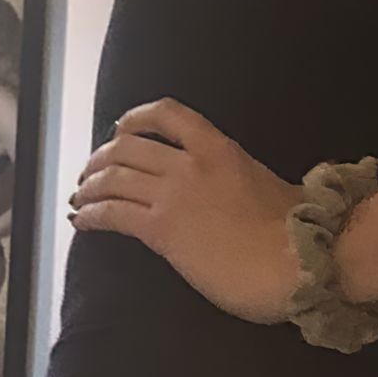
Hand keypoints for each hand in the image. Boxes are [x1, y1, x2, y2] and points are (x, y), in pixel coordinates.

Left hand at [68, 98, 302, 323]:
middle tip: (91, 174)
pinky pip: (112, 214)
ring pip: (113, 176)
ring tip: (80, 197)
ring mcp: (174, 195)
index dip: (136, 118)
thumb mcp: (268, 186)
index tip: (122, 129)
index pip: (168, 114)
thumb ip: (242, 179)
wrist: (297, 262)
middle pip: (127, 146)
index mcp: (220, 149)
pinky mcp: (162, 230)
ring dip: (89, 186)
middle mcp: (191, 164)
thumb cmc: (296, 233)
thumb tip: (237, 191)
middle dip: (101, 158)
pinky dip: (90, 214)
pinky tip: (81, 221)